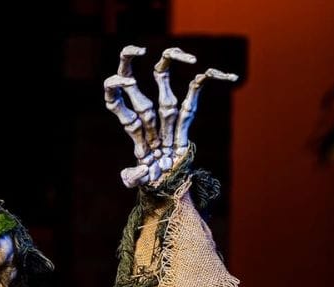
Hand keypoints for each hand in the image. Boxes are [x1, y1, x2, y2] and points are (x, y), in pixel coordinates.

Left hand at [104, 46, 237, 188]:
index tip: (122, 82)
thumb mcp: (140, 181)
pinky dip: (204, 86)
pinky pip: (193, 101)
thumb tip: (134, 173)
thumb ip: (134, 177)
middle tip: (134, 50)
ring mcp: (166, 121)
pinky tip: (218, 75)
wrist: (169, 189)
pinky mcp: (184, 124)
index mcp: (133, 132)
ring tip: (190, 58)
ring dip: (173, 68)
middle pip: (138, 90)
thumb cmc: (152, 183)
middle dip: (131, 68)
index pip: (117, 105)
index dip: (116, 90)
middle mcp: (148, 122)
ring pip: (166, 89)